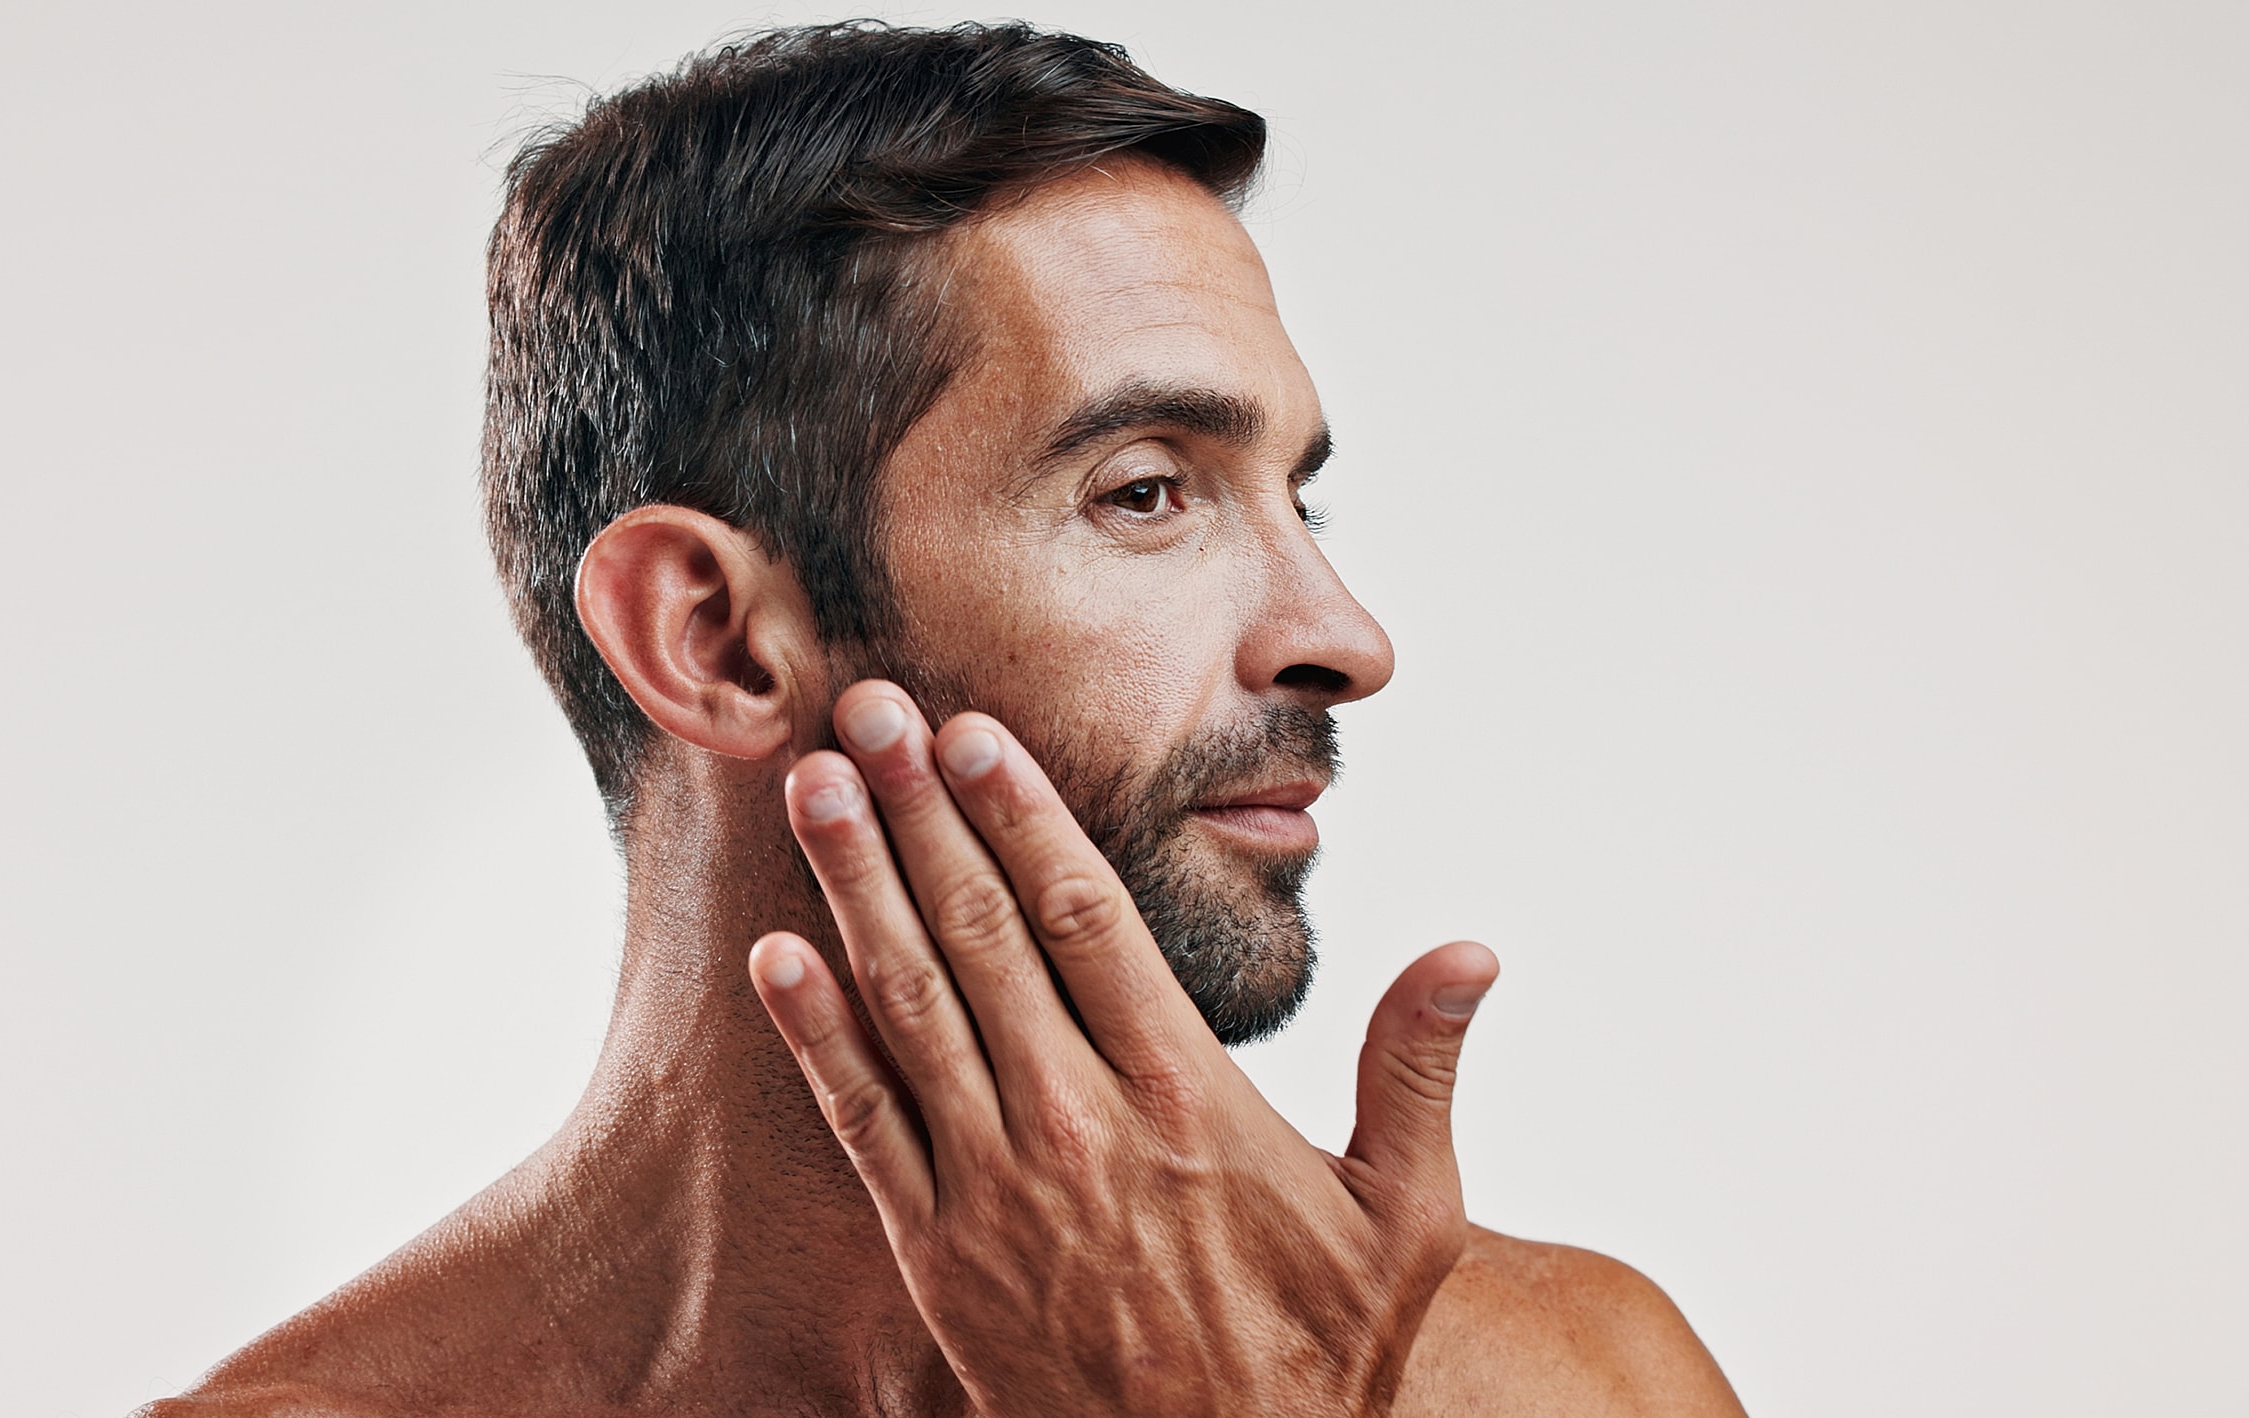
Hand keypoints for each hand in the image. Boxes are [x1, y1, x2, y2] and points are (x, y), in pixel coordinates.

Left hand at [747, 680, 1499, 1416]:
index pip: (1086, 916)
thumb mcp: (1407, 1219)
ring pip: (909, 1005)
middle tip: (866, 707)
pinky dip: (816, 1035)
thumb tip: (1473, 951)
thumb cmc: (1318, 1353)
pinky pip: (863, 1122)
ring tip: (811, 786)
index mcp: (1185, 1095)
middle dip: (919, 809)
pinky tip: (775, 956)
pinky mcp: (936, 1251)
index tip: (974, 730)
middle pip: (981, 932)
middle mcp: (1079, 1123)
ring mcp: (996, 1186)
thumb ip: (1418, 1071)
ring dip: (854, 885)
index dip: (1023, 812)